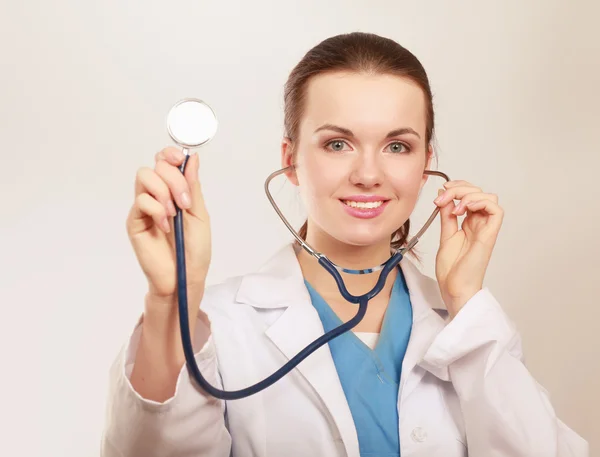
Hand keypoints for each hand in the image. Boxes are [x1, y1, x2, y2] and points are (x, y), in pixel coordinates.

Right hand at [126, 147, 211, 307]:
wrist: (185, 276)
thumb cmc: (194, 250)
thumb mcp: (199, 214)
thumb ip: (193, 186)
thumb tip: (192, 158)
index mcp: (174, 191)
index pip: (164, 161)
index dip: (170, 154)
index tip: (179, 158)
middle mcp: (157, 195)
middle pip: (156, 165)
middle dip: (174, 179)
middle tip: (185, 202)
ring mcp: (144, 208)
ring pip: (144, 177)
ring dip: (164, 192)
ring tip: (174, 214)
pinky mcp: (135, 221)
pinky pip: (141, 201)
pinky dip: (157, 211)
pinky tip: (165, 227)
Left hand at [433, 180, 503, 317]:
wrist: (454, 287)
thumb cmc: (451, 268)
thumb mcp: (445, 234)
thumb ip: (446, 215)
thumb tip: (444, 195)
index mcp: (469, 223)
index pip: (470, 194)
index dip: (457, 188)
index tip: (440, 193)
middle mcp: (480, 224)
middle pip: (479, 192)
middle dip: (459, 188)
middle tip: (443, 198)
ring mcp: (486, 229)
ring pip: (489, 197)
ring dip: (470, 195)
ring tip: (455, 207)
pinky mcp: (489, 235)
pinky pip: (496, 211)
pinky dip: (481, 203)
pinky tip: (465, 209)